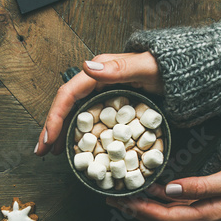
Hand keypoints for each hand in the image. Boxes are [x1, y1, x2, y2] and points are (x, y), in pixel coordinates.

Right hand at [35, 52, 161, 155]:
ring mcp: (101, 90)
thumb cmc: (165, 69)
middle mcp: (96, 80)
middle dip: (51, 128)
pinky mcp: (108, 100)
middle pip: (65, 105)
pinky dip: (76, 131)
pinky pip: (86, 117)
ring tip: (50, 153)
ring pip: (73, 112)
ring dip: (60, 132)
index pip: (68, 95)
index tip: (48, 139)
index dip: (55, 117)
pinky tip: (72, 145)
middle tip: (41, 152)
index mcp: (99, 71)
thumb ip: (119, 69)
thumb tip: (87, 67)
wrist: (179, 70)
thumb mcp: (145, 69)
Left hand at [107, 162, 220, 220]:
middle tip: (113, 199)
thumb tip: (171, 190)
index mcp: (206, 215)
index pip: (166, 218)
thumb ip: (201, 186)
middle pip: (161, 220)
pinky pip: (176, 206)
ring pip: (166, 213)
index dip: (142, 211)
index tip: (123, 202)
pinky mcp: (204, 205)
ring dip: (144, 206)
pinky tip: (149, 189)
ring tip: (124, 194)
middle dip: (135, 211)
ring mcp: (202, 213)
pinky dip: (159, 199)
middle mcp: (201, 218)